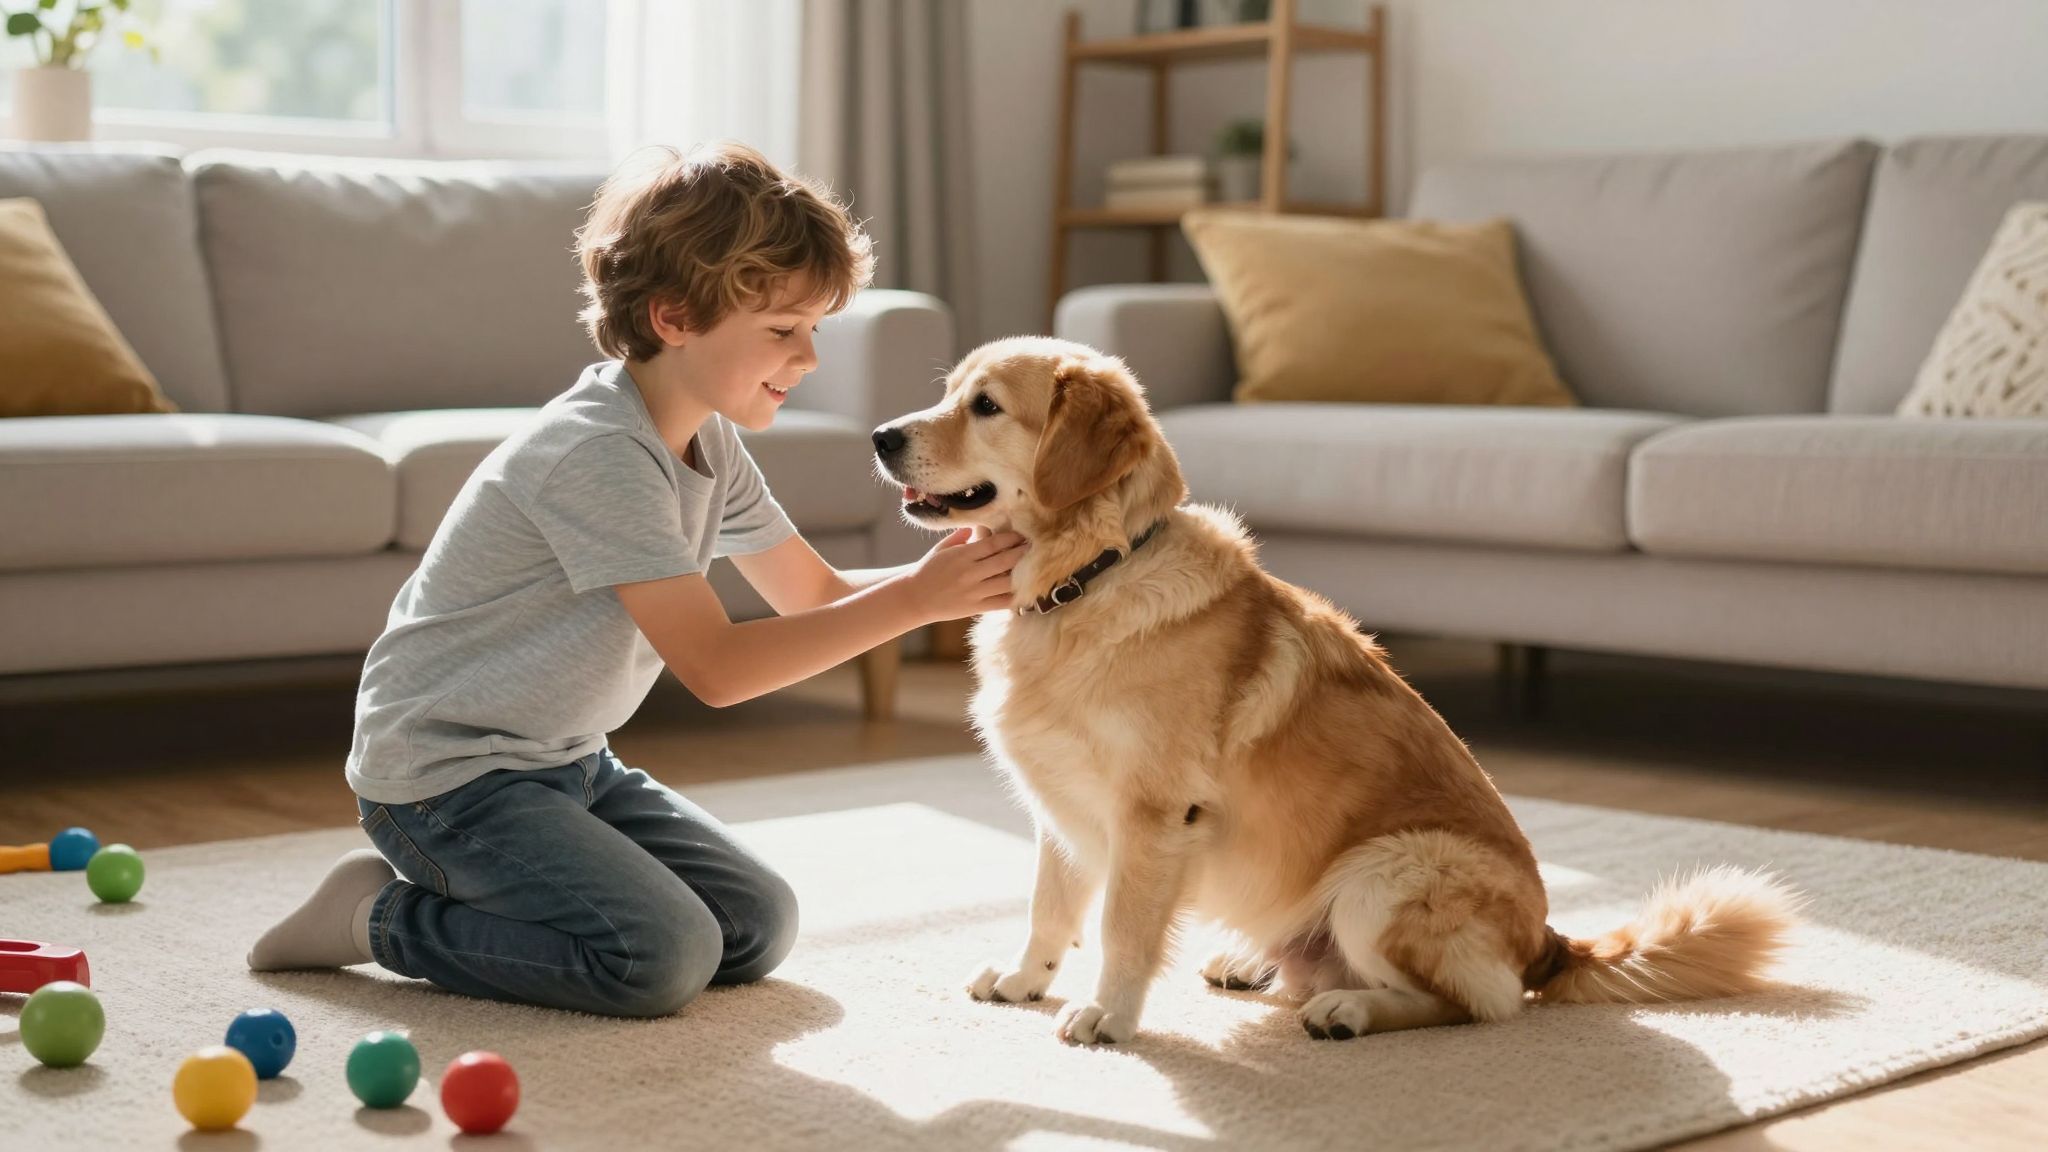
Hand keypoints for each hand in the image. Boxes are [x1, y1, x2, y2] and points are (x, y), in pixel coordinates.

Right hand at [904, 527, 1025, 622]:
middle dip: (1022, 553)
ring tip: (1035, 567)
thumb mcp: (942, 549)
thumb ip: (961, 536)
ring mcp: (974, 592)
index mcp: (962, 555)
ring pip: (1006, 582)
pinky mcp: (975, 608)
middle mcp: (970, 573)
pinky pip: (1000, 603)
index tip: (1023, 534)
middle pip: (1004, 561)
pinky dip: (1015, 598)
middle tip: (1036, 546)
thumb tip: (979, 524)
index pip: (993, 544)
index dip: (1012, 538)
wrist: (914, 598)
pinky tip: (1026, 592)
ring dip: (1023, 574)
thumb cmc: (928, 570)